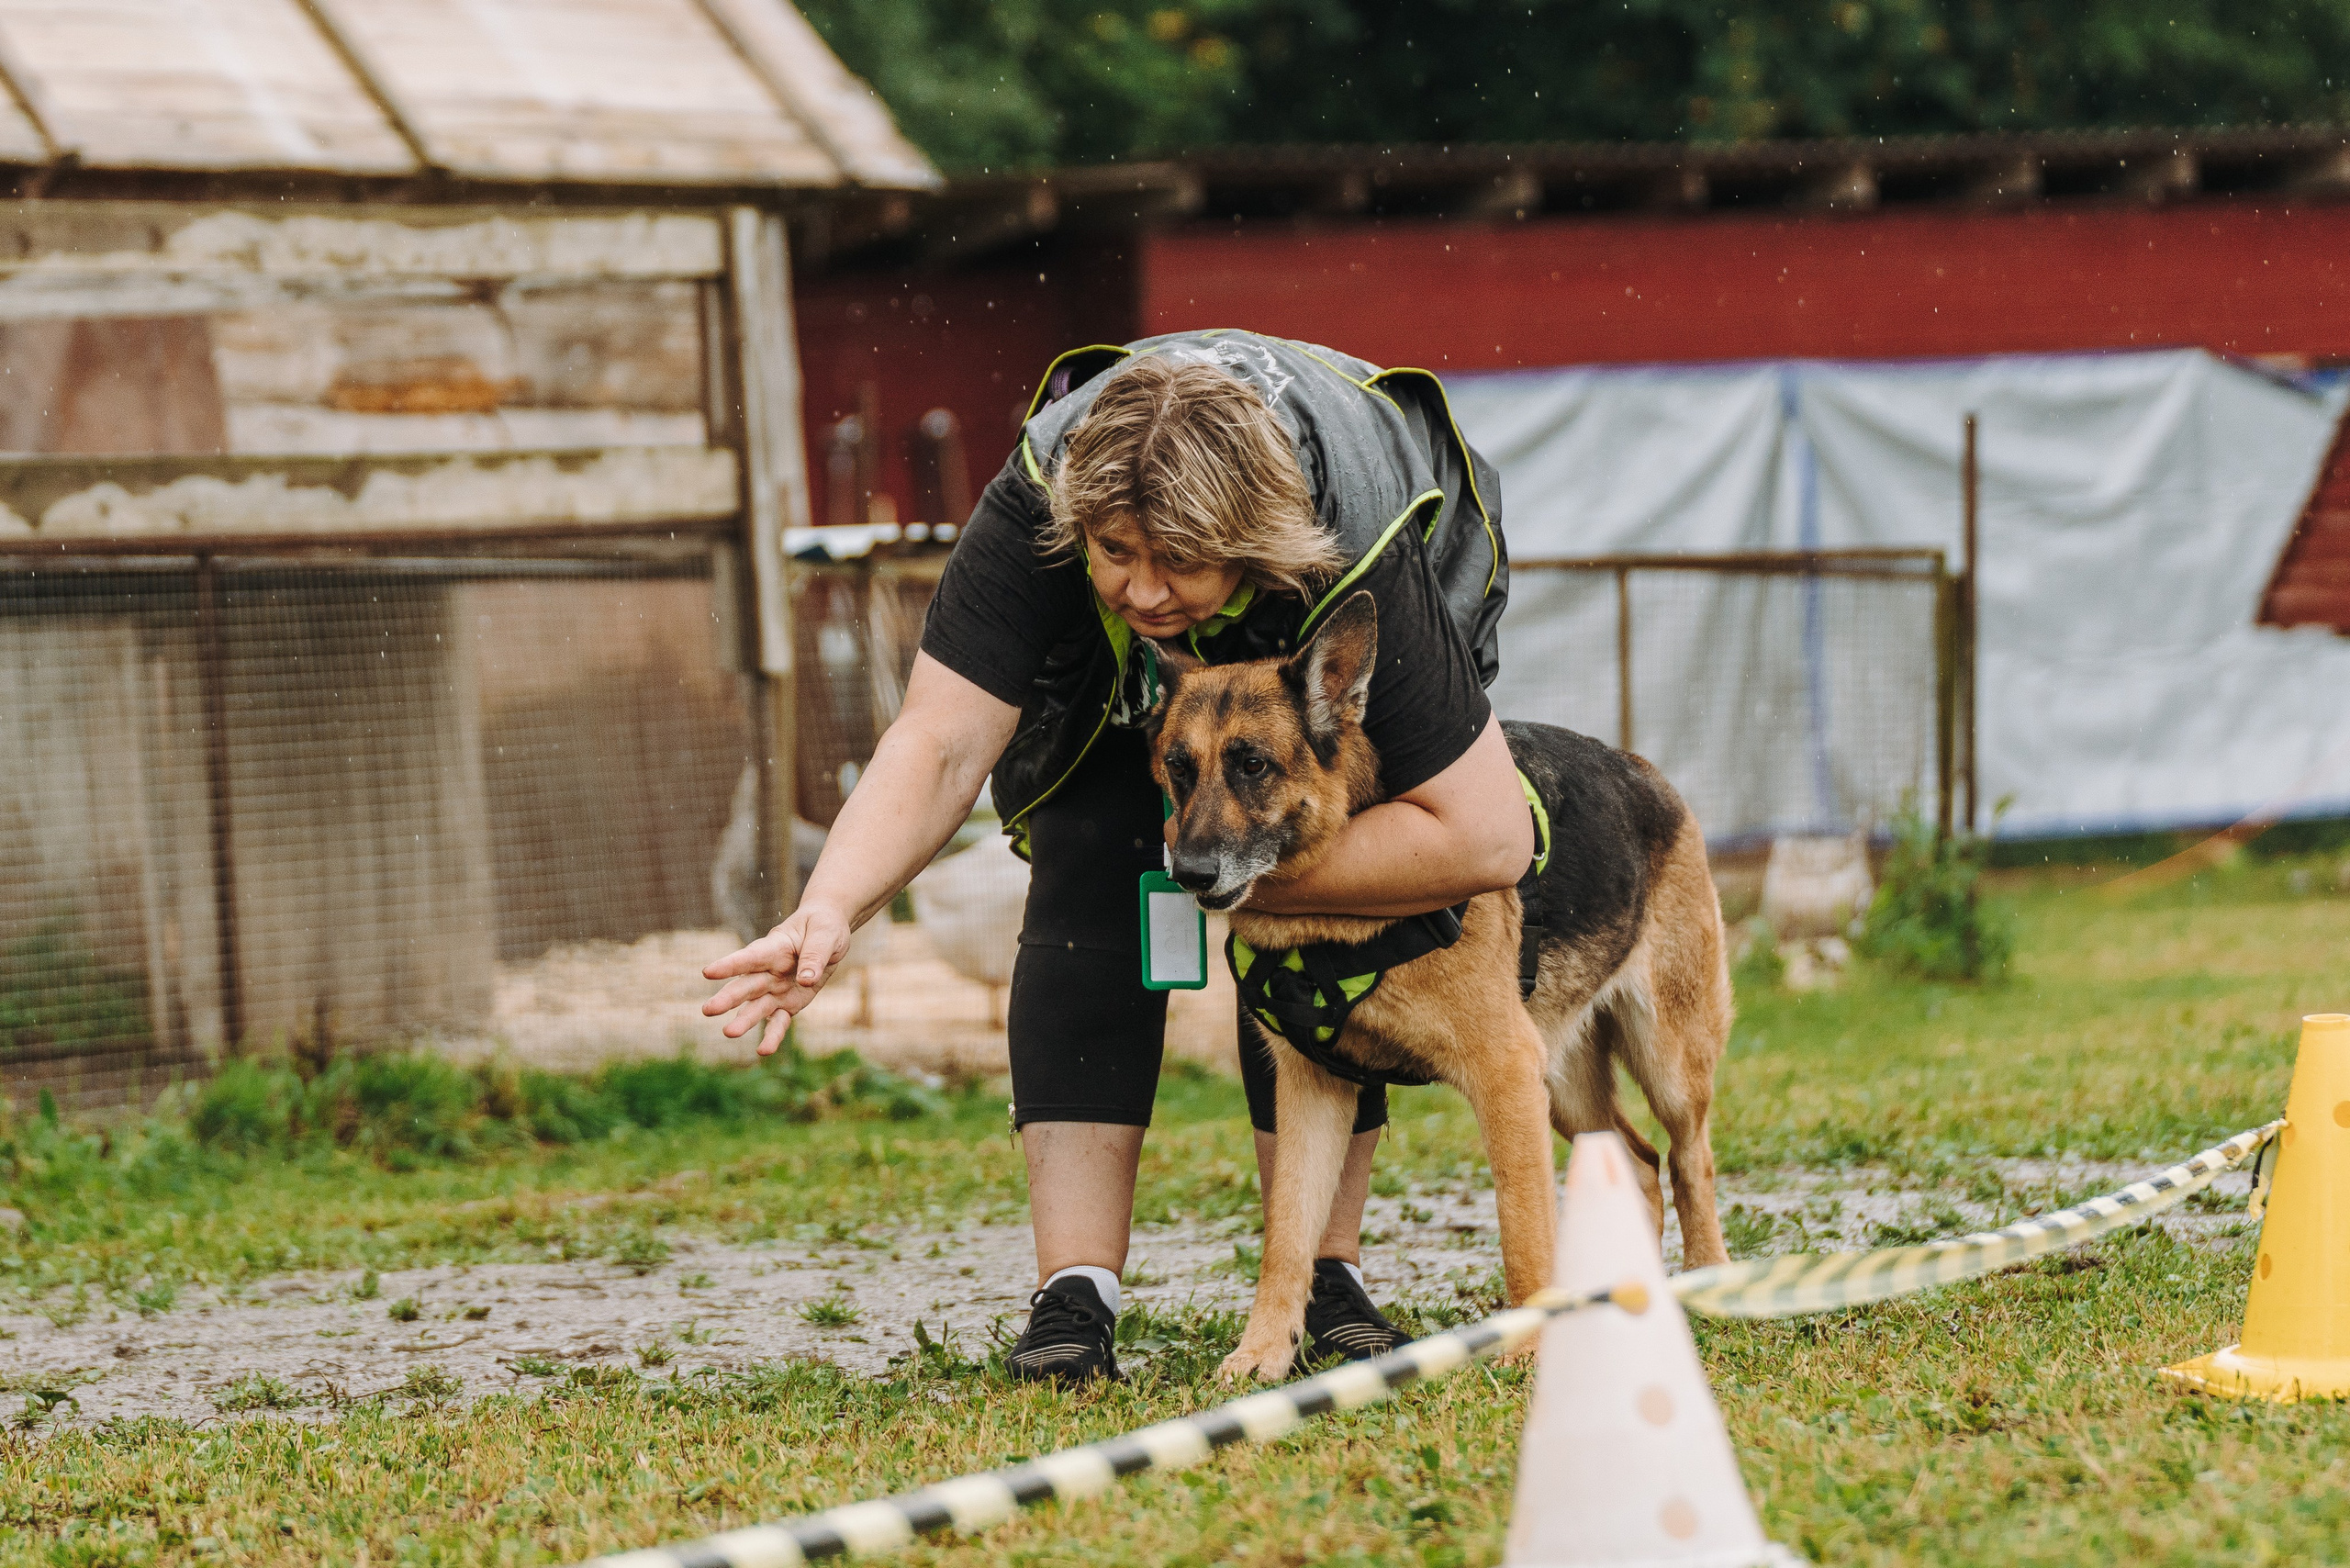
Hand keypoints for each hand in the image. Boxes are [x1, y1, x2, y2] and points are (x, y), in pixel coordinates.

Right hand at [700, 902, 852, 1055]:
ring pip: (756, 1007)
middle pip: (745, 986)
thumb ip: (815, 954)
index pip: (750, 957)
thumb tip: (806, 980)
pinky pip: (779, 1022)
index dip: (730, 965)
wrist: (828, 934)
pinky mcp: (787, 1004)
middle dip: (728, 998)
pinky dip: (772, 1037)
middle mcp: (768, 971)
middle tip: (708, 1010)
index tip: (707, 972)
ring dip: (743, 1021)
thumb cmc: (822, 927)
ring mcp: (775, 989)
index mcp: (774, 947)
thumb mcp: (826, 933)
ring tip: (728, 1033)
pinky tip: (763, 1051)